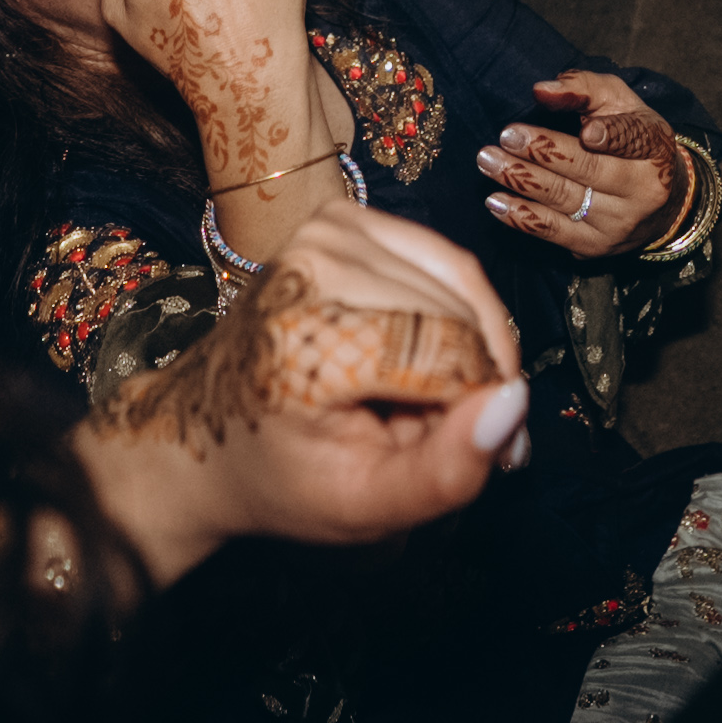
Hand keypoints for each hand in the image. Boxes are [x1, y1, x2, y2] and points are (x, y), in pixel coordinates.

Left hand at [81, 197, 530, 577]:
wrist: (206, 434)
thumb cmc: (284, 476)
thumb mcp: (365, 505)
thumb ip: (446, 470)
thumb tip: (515, 402)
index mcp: (310, 329)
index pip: (454, 355)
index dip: (483, 416)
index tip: (475, 460)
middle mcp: (319, 258)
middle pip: (462, 316)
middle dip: (476, 381)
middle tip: (444, 438)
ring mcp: (332, 227)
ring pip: (463, 286)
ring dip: (468, 348)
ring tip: (428, 403)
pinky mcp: (346, 217)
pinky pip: (444, 263)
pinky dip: (452, 313)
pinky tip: (422, 357)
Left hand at [483, 69, 682, 256]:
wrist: (660, 203)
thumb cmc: (630, 138)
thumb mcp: (619, 103)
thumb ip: (584, 88)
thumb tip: (541, 90)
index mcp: (652, 148)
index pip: (631, 140)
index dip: (610, 137)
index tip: (584, 132)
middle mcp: (642, 190)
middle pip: (589, 170)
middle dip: (544, 153)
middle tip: (506, 136)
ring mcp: (619, 223)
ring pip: (565, 200)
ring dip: (522, 181)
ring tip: (489, 162)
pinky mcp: (596, 247)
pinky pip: (553, 232)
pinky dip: (521, 217)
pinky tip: (496, 201)